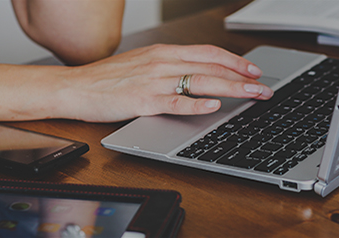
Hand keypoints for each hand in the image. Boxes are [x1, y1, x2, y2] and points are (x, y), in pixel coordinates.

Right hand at [54, 44, 273, 121]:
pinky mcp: (143, 101)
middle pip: (212, 67)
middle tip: (264, 88)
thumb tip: (198, 75)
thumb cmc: (107, 80)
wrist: (75, 87)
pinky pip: (175, 102)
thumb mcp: (143, 64)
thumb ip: (170, 67)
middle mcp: (162, 62)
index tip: (254, 70)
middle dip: (243, 78)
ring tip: (251, 96)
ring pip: (201, 81)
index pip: (208, 52)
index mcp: (164, 52)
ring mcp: (154, 81)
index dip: (235, 61)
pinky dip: (196, 104)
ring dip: (231, 89)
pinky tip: (213, 107)